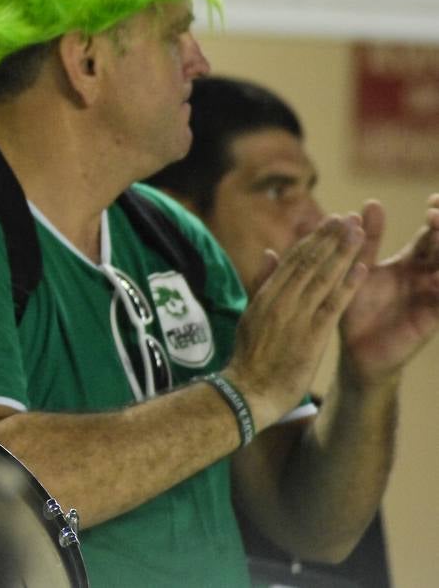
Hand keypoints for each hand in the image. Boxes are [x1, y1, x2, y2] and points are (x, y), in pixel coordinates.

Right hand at [224, 216, 366, 429]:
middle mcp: (281, 300)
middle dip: (330, 238)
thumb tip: (270, 253)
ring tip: (358, 232)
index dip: (314, 239)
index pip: (294, 260)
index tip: (329, 222)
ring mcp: (296, 317)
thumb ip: (262, 283)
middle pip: (309, 262)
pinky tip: (362, 268)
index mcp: (266, 295)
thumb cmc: (249, 358)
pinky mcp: (312, 336)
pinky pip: (333, 305)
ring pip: (322, 278)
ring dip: (343, 253)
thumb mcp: (250, 314)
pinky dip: (348, 285)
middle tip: (347, 218)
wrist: (247, 391)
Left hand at [338, 196, 438, 387]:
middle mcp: (425, 277)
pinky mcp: (431, 319)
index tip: (433, 200)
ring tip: (438, 237)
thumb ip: (365, 241)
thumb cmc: (354, 307)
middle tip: (435, 214)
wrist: (354, 350)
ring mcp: (431, 297)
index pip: (430, 234)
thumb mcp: (357, 269)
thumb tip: (368, 204)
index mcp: (410, 262)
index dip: (437, 217)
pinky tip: (437, 278)